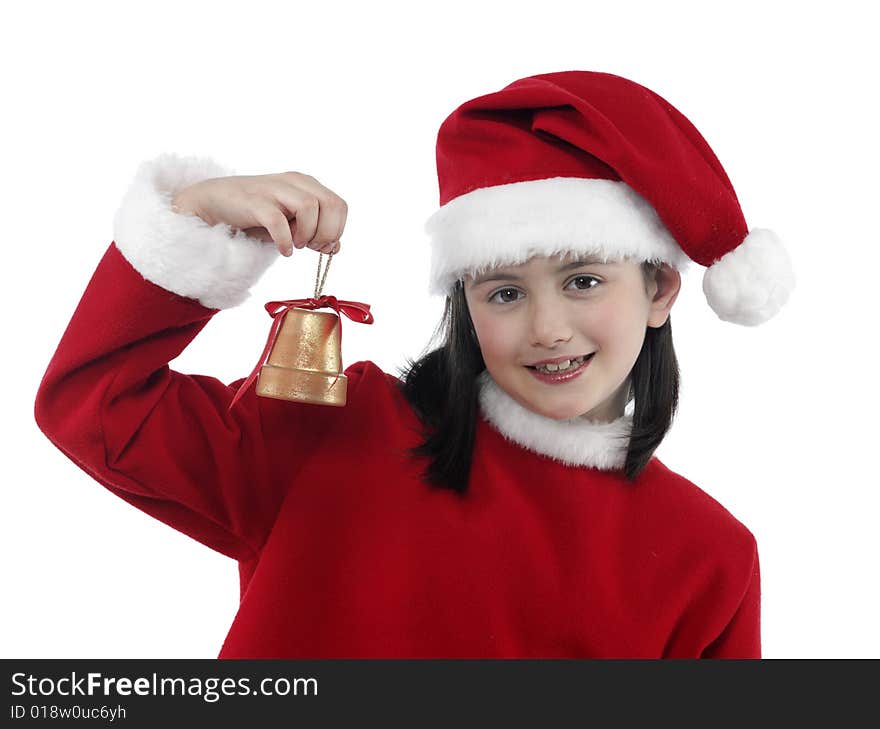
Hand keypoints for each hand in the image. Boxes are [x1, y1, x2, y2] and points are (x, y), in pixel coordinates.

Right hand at [171, 171, 346, 256]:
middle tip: (309, 246)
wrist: (215, 203)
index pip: (340, 206)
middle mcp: (294, 182)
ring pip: (310, 207)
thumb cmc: (256, 216)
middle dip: (326, 232)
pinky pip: (279, 221)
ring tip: (294, 245)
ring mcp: (274, 189)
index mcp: (306, 184)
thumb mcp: (290, 225)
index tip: (320, 245)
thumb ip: (313, 234)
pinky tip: (283, 250)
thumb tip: (335, 248)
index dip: (336, 230)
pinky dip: (285, 240)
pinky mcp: (255, 202)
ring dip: (307, 233)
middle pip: (331, 204)